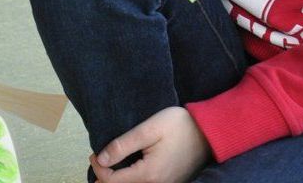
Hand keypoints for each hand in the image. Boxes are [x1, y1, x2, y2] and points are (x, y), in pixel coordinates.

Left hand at [90, 107, 210, 182]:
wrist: (209, 132)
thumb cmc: (178, 126)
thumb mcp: (147, 130)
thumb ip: (122, 146)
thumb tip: (100, 159)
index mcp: (149, 174)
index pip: (112, 181)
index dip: (98, 168)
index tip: (94, 153)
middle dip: (106, 176)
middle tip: (99, 159)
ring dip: (118, 180)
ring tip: (111, 163)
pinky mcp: (171, 182)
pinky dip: (132, 179)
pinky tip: (127, 168)